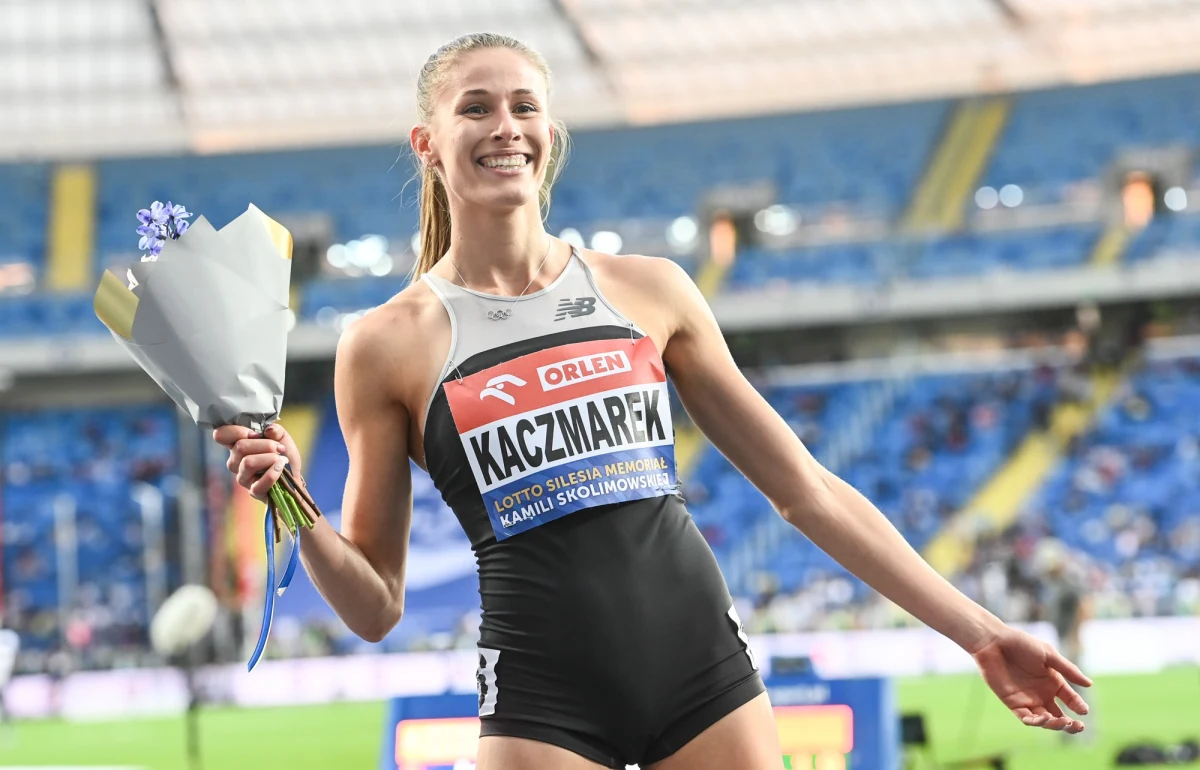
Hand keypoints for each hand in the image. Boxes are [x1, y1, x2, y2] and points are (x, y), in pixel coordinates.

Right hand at [213, 423, 303, 501]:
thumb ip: (275, 430)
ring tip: (281, 459)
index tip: (256, 434)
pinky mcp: (253, 491)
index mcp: (237, 445)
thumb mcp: (282, 437)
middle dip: (265, 444)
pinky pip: (259, 483)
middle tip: (279, 448)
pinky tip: (280, 468)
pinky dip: (273, 473)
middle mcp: (235, 462)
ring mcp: (243, 478)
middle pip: (240, 447)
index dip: (235, 431)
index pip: (220, 435)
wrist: (294, 476)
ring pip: (248, 463)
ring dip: (270, 458)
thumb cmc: (283, 455)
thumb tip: (269, 430)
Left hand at [970, 625, 1091, 733]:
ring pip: (1045, 721)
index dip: (1078, 706)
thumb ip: (1068, 670)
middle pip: (1059, 715)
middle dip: (1070, 724)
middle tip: (1078, 726)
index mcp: (1053, 682)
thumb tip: (1089, 684)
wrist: (994, 642)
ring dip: (1054, 725)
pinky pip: (1026, 718)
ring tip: (1061, 721)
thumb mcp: (1048, 655)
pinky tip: (1043, 718)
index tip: (1083, 710)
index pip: (1070, 699)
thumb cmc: (1021, 644)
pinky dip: (1036, 722)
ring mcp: (1028, 700)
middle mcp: (1042, 693)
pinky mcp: (1013, 703)